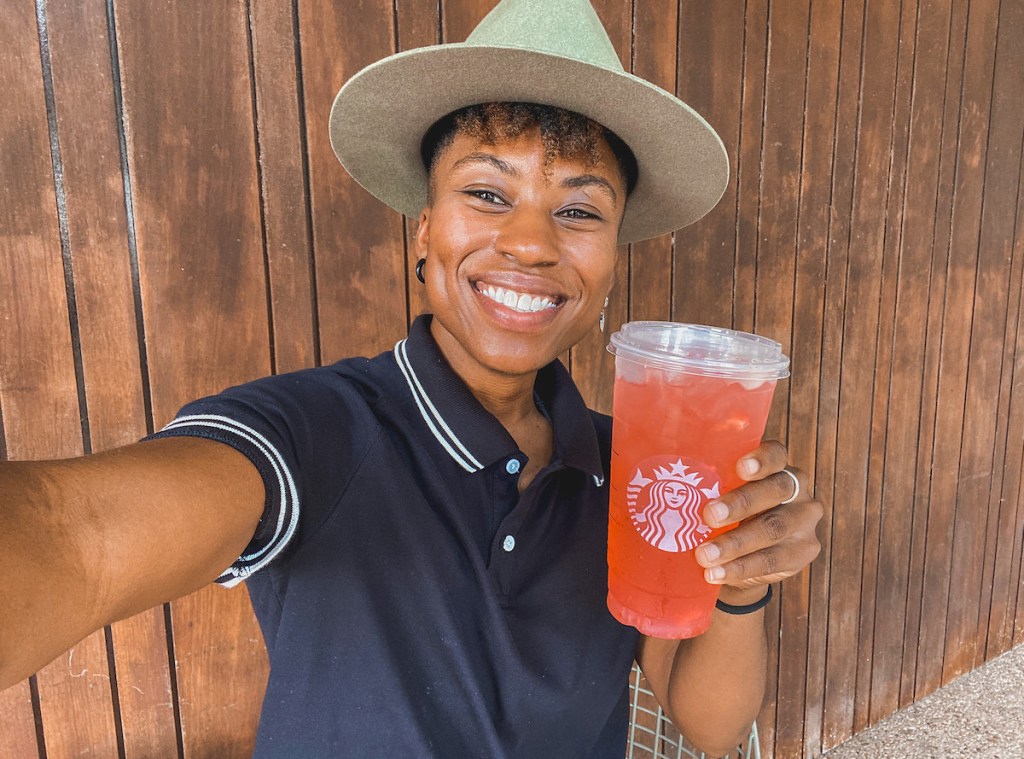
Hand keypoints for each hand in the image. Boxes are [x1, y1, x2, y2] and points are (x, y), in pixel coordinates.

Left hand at [695, 441, 822, 602]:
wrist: (744, 559)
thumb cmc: (725, 514)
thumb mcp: (717, 495)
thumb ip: (702, 487)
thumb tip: (650, 483)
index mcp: (775, 465)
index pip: (775, 454)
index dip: (761, 459)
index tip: (740, 467)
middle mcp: (796, 487)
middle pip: (775, 489)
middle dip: (740, 503)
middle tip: (708, 515)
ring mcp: (804, 520)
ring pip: (773, 528)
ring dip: (735, 543)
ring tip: (704, 556)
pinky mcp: (804, 550)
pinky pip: (772, 561)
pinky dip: (741, 569)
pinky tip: (716, 573)